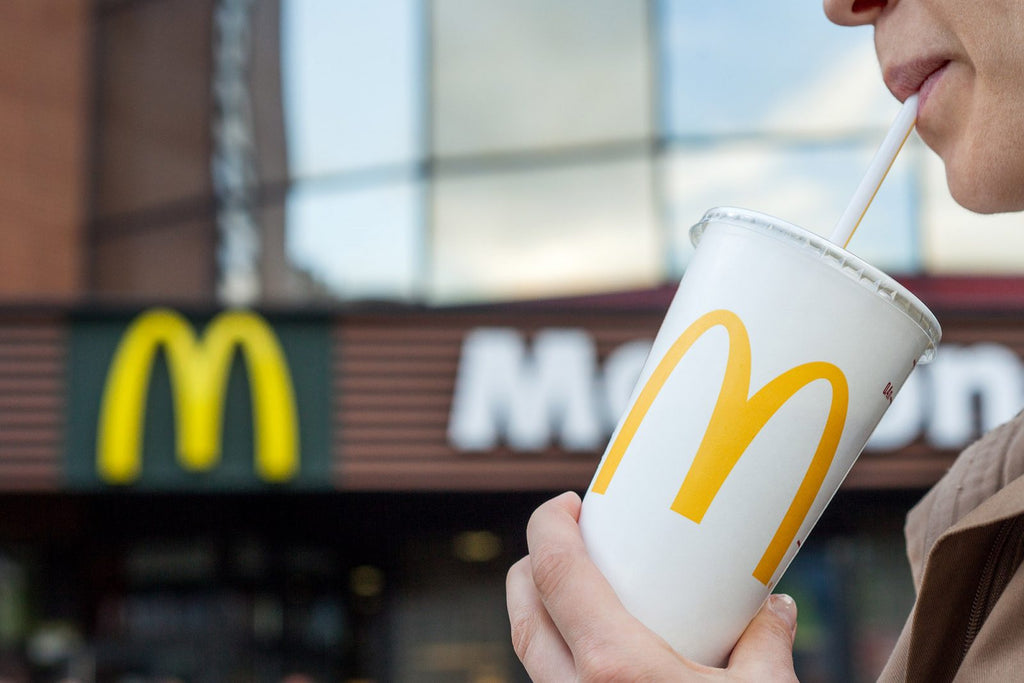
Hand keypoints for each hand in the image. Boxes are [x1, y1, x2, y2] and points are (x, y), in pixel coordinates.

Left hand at [506, 491, 798, 681]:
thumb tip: (775, 606)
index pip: (556, 573)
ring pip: (530, 654)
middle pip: (524, 610)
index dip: (549, 526)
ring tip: (578, 588)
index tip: (567, 503)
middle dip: (532, 563)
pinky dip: (558, 656)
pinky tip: (595, 652)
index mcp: (615, 667)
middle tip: (568, 539)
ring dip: (540, 610)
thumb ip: (768, 642)